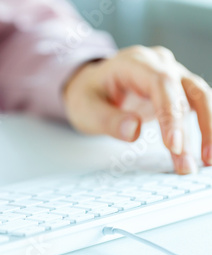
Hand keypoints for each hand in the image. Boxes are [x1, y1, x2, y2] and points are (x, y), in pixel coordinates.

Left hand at [63, 45, 211, 173]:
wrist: (90, 87)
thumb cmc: (87, 95)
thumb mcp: (85, 108)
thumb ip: (107, 119)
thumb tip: (134, 131)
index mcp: (134, 62)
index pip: (162, 83)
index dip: (170, 114)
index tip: (172, 145)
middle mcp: (159, 64)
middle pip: (189, 90)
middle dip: (198, 127)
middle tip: (193, 161)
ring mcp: (172, 76)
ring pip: (201, 99)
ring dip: (207, 131)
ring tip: (206, 161)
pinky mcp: (178, 92)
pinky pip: (198, 108)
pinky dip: (204, 130)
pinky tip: (204, 153)